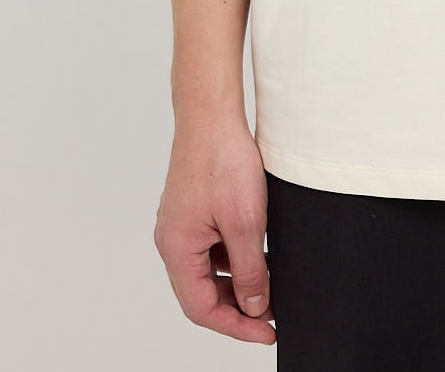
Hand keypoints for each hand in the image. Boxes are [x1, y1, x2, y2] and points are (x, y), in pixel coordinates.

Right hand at [153, 112, 274, 343]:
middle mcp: (172, 240)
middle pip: (201, 292)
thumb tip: (255, 306)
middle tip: (272, 314)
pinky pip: (209, 247)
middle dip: (237, 307)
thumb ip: (250, 270)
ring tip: (270, 284)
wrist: (212, 112)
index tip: (266, 332)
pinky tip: (258, 253)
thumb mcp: (246, 222)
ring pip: (207, 270)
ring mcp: (180, 224)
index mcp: (176, 248)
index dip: (236, 326)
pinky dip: (232, 257)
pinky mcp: (192, 210)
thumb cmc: (222, 158)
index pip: (202, 308)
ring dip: (236, 282)